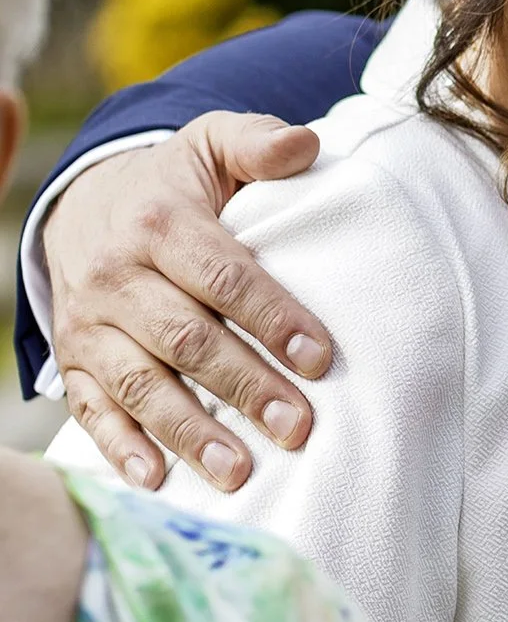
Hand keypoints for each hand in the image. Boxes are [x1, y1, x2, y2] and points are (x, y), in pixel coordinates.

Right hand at [45, 115, 332, 492]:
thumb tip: (306, 146)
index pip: (223, 275)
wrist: (86, 203)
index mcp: (161, 222)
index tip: (320, 358)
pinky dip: (119, 447)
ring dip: (189, 431)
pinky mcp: (74, 361)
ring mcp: (92, 324)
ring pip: (140, 383)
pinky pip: (91, 408)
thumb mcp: (212, 145)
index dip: (272, 317)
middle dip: (244, 386)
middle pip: (187, 338)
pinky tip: (156, 479)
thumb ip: (258, 142)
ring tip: (238, 472)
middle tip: (298, 427)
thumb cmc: (175, 184)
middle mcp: (117, 276)